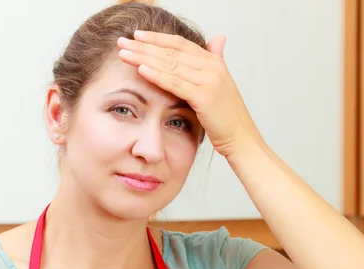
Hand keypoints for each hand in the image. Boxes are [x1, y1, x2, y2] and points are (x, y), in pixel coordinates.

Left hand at [117, 31, 260, 157]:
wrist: (241, 138)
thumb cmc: (227, 117)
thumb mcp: (221, 84)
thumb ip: (215, 60)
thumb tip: (218, 38)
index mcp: (214, 62)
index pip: (180, 43)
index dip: (157, 38)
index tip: (136, 35)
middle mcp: (213, 67)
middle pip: (172, 51)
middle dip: (144, 46)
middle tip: (122, 42)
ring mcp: (210, 81)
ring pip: (170, 64)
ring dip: (144, 57)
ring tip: (124, 53)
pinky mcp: (205, 97)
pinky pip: (175, 83)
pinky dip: (157, 75)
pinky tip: (140, 69)